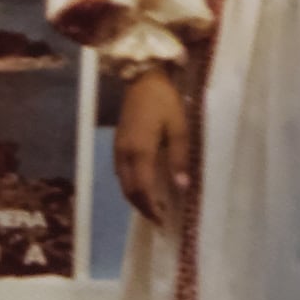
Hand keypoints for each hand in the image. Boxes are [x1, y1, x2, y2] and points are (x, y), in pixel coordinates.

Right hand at [114, 67, 190, 224]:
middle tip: (158, 218)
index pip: (143, 190)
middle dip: (142, 207)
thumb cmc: (164, 101)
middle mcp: (124, 155)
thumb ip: (179, 159)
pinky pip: (121, 173)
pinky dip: (131, 184)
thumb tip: (181, 187)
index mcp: (140, 153)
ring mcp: (118, 149)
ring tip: (153, 205)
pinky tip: (143, 184)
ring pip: (123, 183)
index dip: (151, 208)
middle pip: (130, 191)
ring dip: (136, 197)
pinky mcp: (118, 143)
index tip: (162, 221)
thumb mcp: (178, 128)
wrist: (142, 78)